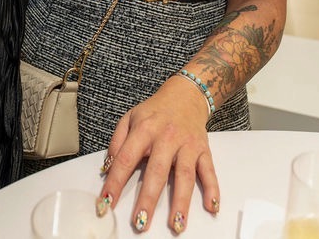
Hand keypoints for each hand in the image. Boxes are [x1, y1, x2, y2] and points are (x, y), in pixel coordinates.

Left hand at [97, 77, 219, 233]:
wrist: (185, 94)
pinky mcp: (203, 150)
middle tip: (141, 222)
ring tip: (176, 224)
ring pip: (184, 175)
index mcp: (144, 129)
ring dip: (181, 201)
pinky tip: (211, 206)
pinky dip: (212, 189)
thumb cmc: (154, 111)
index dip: (115, 182)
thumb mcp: (129, 118)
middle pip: (156, 171)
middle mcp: (166, 137)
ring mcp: (187, 144)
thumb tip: (107, 169)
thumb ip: (117, 143)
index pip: (126, 159)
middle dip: (148, 199)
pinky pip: (209, 171)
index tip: (106, 203)